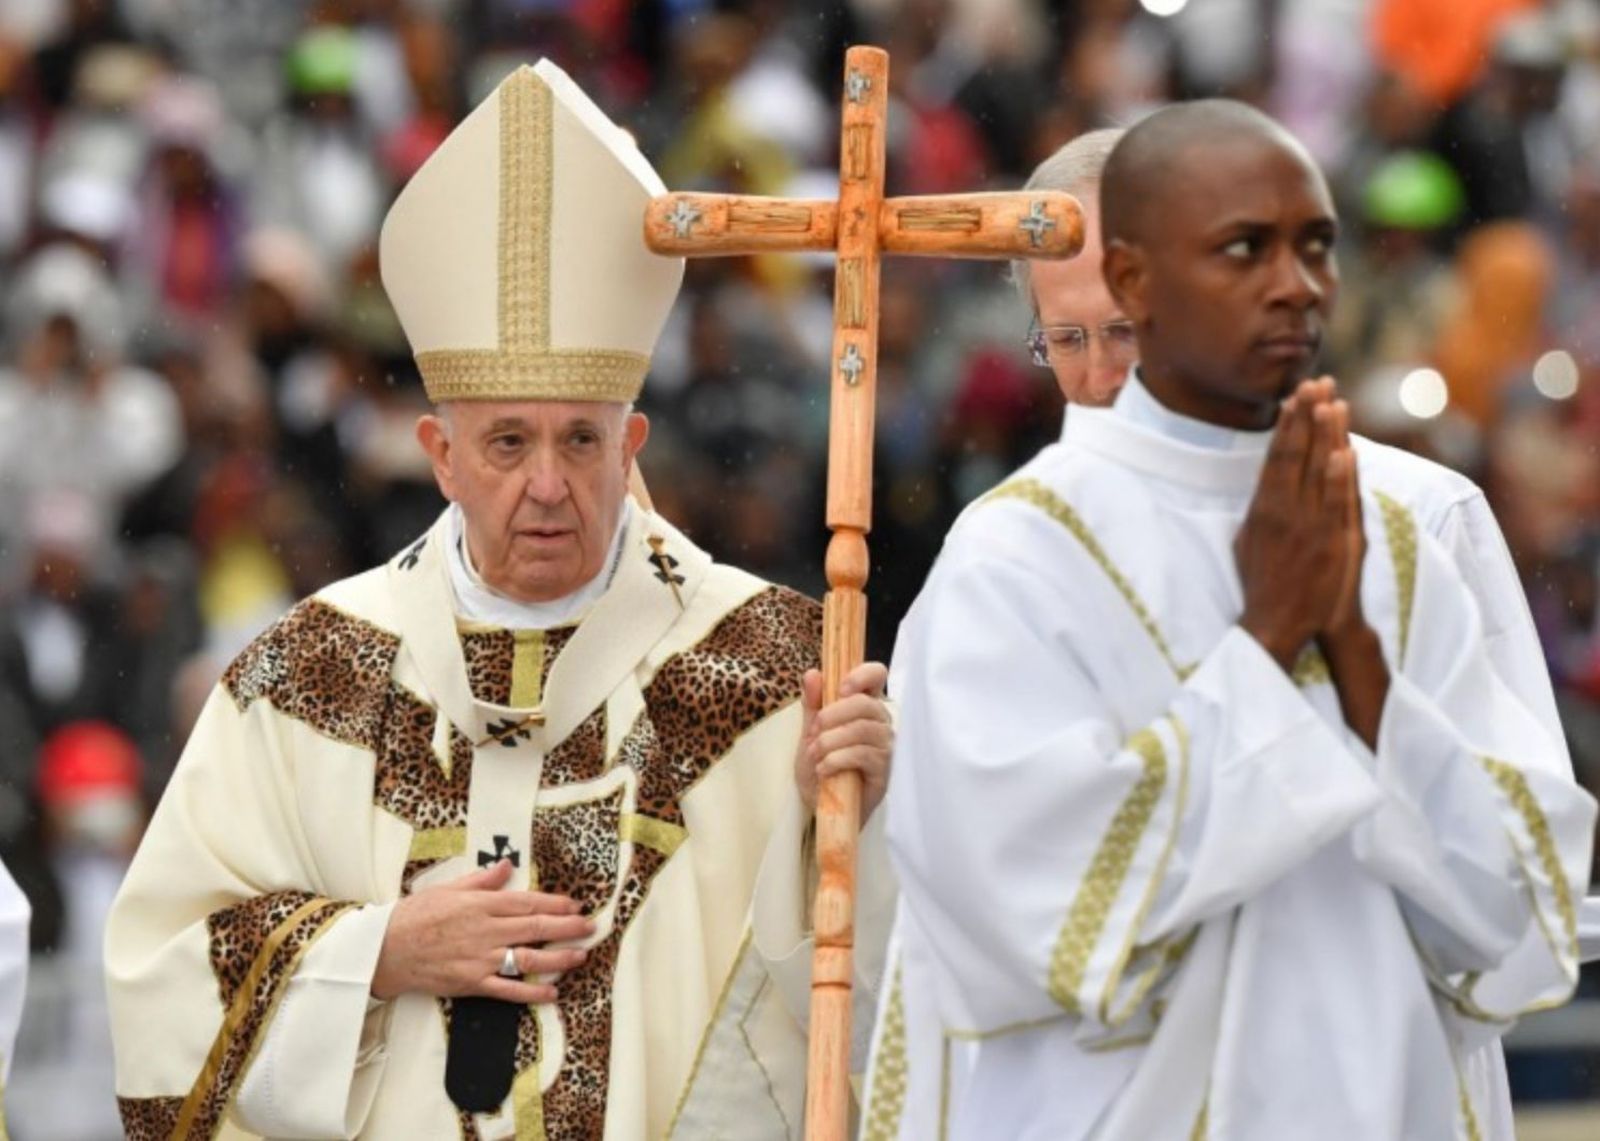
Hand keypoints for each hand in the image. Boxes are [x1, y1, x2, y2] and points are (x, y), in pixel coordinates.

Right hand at [371, 858, 593, 1002]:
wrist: (384, 950)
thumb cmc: (414, 916)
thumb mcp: (447, 888)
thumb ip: (481, 880)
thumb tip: (507, 865)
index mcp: (481, 904)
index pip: (528, 902)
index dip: (556, 903)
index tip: (575, 905)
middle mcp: (486, 931)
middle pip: (536, 928)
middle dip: (568, 927)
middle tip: (590, 927)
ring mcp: (480, 959)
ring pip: (529, 959)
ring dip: (559, 958)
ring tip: (581, 956)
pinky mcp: (472, 983)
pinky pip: (508, 990)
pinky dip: (532, 993)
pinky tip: (552, 992)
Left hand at [794, 661, 891, 823]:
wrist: (820, 805)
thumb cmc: (821, 764)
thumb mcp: (810, 732)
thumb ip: (813, 703)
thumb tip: (812, 673)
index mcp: (865, 706)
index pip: (877, 676)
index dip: (862, 674)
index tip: (840, 688)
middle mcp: (880, 723)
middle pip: (866, 703)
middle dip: (833, 715)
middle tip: (814, 732)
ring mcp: (885, 747)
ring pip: (863, 729)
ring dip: (831, 740)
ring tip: (815, 754)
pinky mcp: (884, 772)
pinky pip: (863, 755)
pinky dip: (836, 759)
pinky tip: (824, 769)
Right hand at [1235, 377, 1360, 669]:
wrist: (1279, 623)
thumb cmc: (1262, 583)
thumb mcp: (1247, 540)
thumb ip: (1259, 509)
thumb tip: (1266, 480)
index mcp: (1263, 509)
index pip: (1277, 456)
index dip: (1288, 424)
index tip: (1295, 396)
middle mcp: (1285, 513)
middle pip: (1299, 455)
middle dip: (1308, 416)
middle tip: (1317, 382)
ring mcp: (1310, 527)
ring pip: (1320, 472)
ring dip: (1327, 435)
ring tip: (1334, 402)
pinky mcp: (1333, 544)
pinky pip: (1338, 504)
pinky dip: (1341, 478)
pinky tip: (1345, 452)